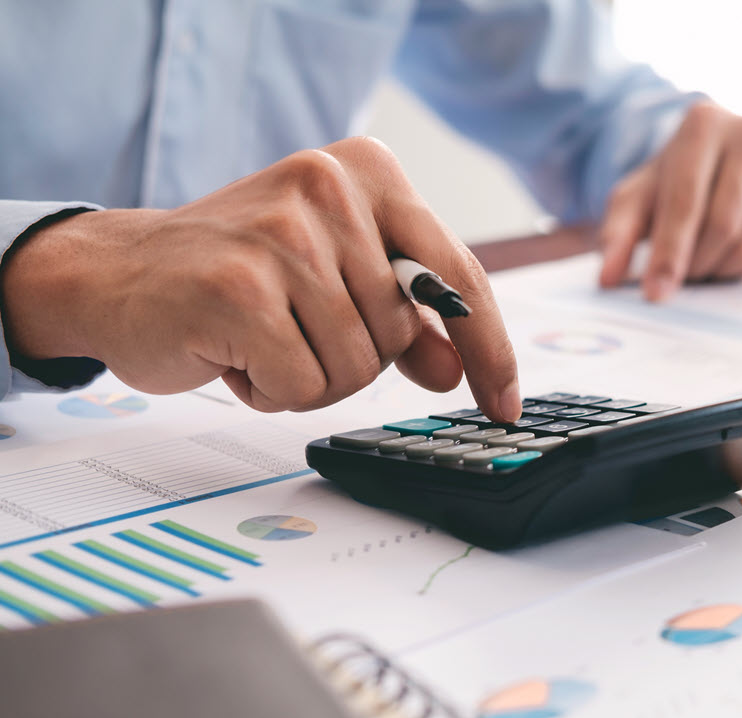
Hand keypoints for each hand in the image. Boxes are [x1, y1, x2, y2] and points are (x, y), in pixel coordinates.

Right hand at [0, 137, 521, 419]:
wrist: (118, 272)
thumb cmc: (239, 274)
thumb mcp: (334, 278)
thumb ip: (403, 317)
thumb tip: (456, 369)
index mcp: (369, 172)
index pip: (458, 275)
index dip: (489, 348)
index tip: (504, 402)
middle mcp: (331, 187)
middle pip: (401, 334)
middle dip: (354, 357)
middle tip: (295, 327)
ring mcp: (285, 234)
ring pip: (356, 367)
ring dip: (308, 376)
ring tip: (260, 336)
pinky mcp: (241, 287)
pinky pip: (303, 385)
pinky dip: (269, 389)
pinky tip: (233, 352)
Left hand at [598, 102, 741, 301]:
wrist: (714, 159)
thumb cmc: (670, 180)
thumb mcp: (634, 198)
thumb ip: (616, 234)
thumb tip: (607, 278)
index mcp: (704, 123)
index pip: (686, 201)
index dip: (669, 253)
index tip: (655, 293)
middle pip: (723, 226)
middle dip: (695, 264)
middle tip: (677, 278)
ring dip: (717, 270)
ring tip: (697, 264)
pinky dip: (740, 269)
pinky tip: (723, 257)